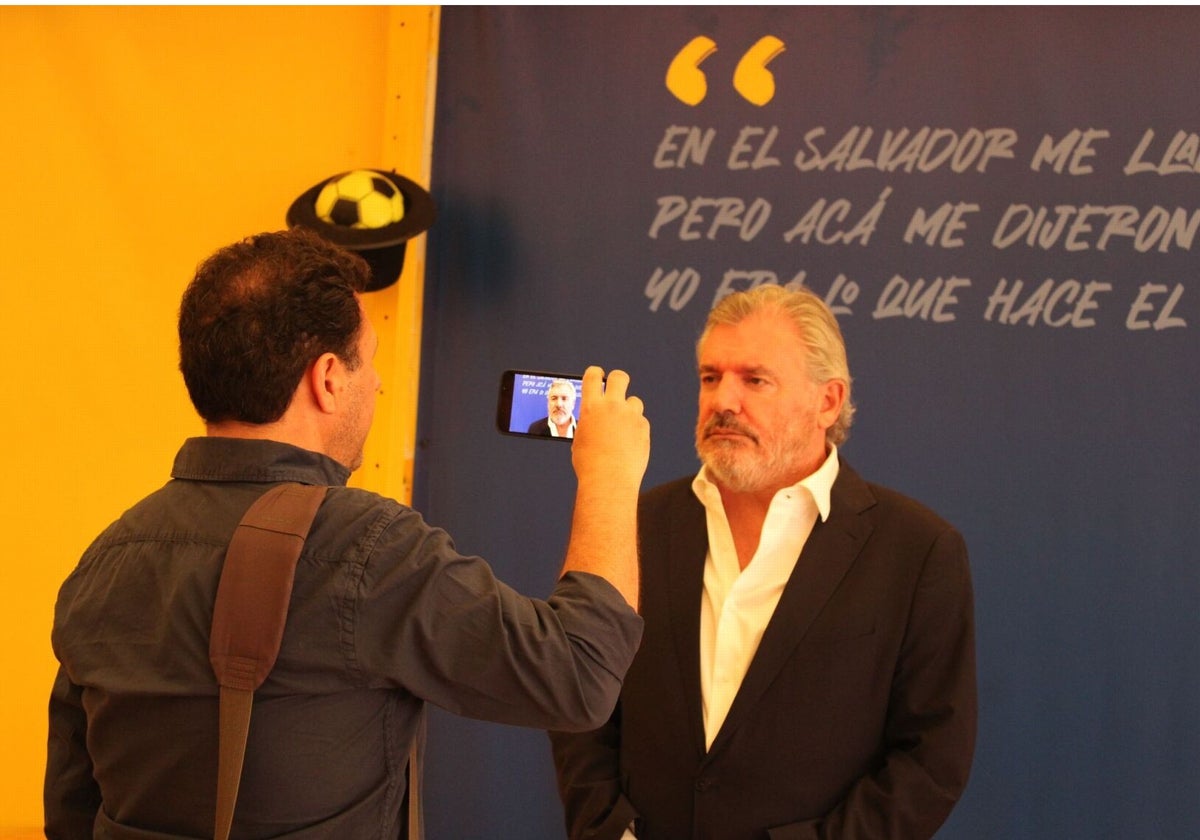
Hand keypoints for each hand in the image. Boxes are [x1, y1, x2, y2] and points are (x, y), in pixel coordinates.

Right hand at [572, 367, 649, 492]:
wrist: (609, 480)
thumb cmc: (590, 464)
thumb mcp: (581, 438)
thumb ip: (589, 421)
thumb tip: (594, 418)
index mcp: (591, 407)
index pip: (593, 376)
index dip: (596, 374)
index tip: (598, 376)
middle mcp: (612, 406)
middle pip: (619, 377)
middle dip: (617, 379)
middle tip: (616, 388)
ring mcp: (630, 416)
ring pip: (634, 401)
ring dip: (628, 409)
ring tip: (621, 428)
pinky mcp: (643, 427)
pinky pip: (641, 421)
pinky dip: (636, 428)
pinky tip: (629, 443)